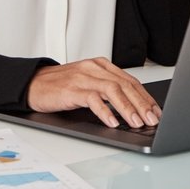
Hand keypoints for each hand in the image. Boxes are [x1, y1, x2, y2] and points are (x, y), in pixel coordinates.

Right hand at [27, 57, 161, 128]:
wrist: (33, 84)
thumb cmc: (61, 87)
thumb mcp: (88, 84)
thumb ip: (108, 92)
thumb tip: (133, 110)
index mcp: (101, 66)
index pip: (130, 81)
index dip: (145, 97)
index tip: (156, 112)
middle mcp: (94, 69)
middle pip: (125, 85)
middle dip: (142, 104)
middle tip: (152, 119)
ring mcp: (83, 77)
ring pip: (113, 90)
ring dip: (128, 108)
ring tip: (137, 122)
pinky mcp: (72, 89)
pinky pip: (93, 99)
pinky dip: (105, 111)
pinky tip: (112, 122)